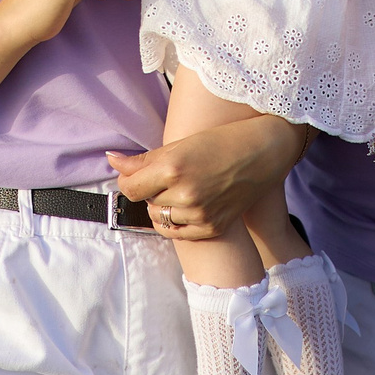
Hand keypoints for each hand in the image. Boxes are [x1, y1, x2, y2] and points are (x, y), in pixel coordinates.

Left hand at [108, 114, 308, 243]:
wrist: (263, 154)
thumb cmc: (221, 142)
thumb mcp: (180, 145)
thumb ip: (143, 160)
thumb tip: (111, 161)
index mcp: (173, 168)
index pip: (130, 187)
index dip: (129, 181)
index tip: (136, 174)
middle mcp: (185, 194)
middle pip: (146, 201)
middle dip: (151, 190)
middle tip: (170, 176)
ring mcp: (199, 213)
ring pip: (160, 217)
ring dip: (164, 206)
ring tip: (181, 189)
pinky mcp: (212, 227)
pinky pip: (177, 233)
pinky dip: (174, 222)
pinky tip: (185, 207)